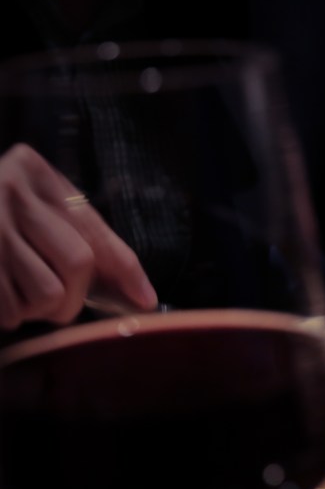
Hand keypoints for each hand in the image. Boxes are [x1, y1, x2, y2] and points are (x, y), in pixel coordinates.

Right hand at [0, 144, 156, 330]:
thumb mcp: (39, 210)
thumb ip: (88, 242)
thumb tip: (139, 295)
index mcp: (36, 175)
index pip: (96, 232)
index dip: (127, 272)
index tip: (146, 301)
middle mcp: (9, 190)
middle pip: (77, 264)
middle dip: (75, 297)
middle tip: (58, 301)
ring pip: (46, 293)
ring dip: (37, 308)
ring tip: (17, 289)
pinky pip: (9, 308)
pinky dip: (9, 314)